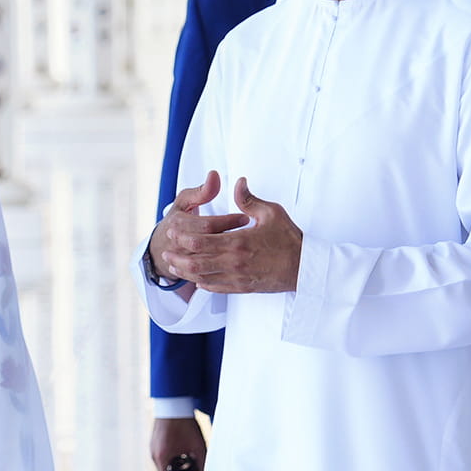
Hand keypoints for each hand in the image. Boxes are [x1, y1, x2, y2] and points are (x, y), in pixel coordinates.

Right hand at [149, 169, 248, 286]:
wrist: (161, 247)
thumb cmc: (177, 220)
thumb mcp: (184, 201)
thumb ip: (201, 191)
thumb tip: (214, 175)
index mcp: (178, 223)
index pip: (208, 225)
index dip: (228, 221)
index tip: (245, 217)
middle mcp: (179, 244)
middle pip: (210, 245)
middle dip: (233, 237)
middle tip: (251, 232)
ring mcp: (184, 262)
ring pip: (211, 263)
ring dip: (230, 255)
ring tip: (247, 247)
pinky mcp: (189, 274)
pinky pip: (209, 276)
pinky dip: (224, 270)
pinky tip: (237, 263)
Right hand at [151, 415, 207, 470]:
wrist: (174, 403)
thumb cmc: (186, 424)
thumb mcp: (198, 446)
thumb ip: (202, 465)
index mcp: (162, 459)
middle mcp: (154, 456)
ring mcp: (153, 449)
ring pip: (165, 468)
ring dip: (177, 470)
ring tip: (191, 463)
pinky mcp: (154, 443)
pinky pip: (163, 458)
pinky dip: (173, 461)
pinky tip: (185, 454)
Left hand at [171, 177, 302, 294]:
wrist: (305, 268)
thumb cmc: (289, 239)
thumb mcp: (271, 212)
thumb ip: (249, 199)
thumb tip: (237, 183)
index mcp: (238, 242)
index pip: (201, 241)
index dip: (184, 237)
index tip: (173, 231)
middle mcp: (234, 262)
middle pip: (196, 262)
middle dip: (177, 257)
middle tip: (165, 251)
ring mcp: (237, 278)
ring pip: (202, 278)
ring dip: (185, 272)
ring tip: (173, 266)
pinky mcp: (243, 288)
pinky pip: (216, 288)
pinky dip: (202, 284)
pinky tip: (196, 279)